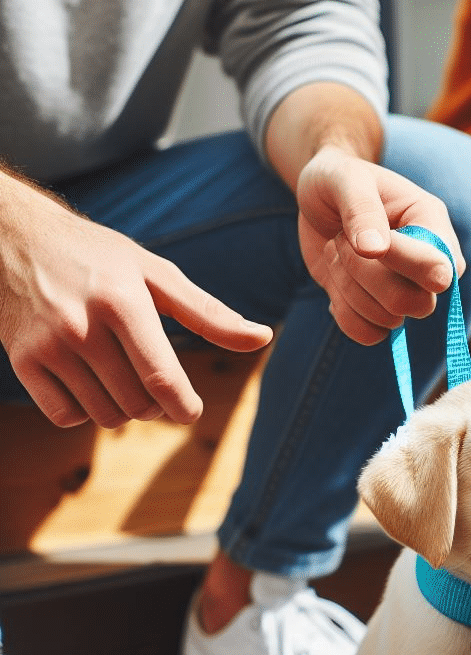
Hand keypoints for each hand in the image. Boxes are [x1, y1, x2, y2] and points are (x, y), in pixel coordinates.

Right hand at [0, 175, 272, 428]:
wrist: (10, 237)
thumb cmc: (97, 257)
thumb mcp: (155, 273)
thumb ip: (209, 313)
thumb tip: (261, 338)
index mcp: (123, 301)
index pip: (162, 379)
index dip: (185, 407)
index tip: (192, 410)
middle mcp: (82, 326)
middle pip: (138, 405)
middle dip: (156, 404)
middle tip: (151, 381)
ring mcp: (47, 346)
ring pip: (106, 416)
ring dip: (123, 409)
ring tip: (120, 376)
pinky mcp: (21, 361)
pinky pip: (66, 416)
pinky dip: (84, 411)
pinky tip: (87, 381)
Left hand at [295, 145, 465, 345]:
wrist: (320, 201)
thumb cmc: (339, 181)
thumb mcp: (345, 178)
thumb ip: (361, 209)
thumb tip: (374, 249)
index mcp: (433, 226)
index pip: (440, 268)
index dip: (404, 263)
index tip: (367, 242)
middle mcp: (429, 266)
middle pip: (413, 303)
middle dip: (364, 274)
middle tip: (341, 240)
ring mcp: (407, 292)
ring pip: (387, 320)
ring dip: (347, 286)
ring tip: (337, 251)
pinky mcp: (381, 312)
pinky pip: (369, 335)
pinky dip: (343, 311)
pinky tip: (337, 280)